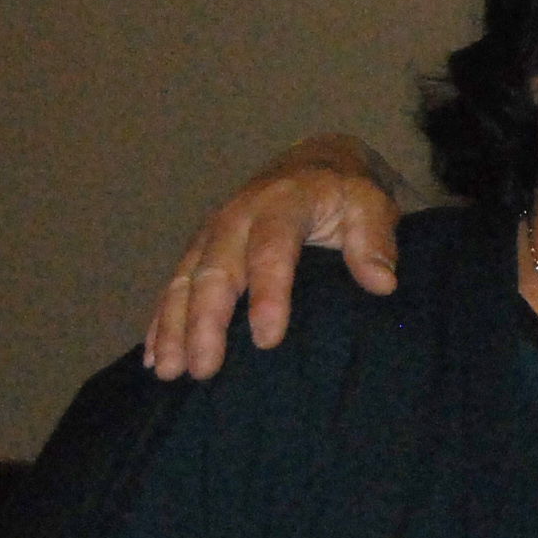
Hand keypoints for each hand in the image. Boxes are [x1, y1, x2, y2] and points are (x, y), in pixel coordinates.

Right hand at [142, 135, 406, 381]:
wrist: (316, 165)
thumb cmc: (347, 195)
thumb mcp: (371, 205)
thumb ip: (376, 240)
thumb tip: (381, 282)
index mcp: (283, 202)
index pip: (272, 249)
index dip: (268, 294)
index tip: (267, 340)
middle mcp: (238, 215)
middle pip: (216, 271)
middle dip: (206, 322)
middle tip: (205, 369)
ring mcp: (213, 232)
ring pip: (184, 280)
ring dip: (174, 327)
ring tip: (171, 372)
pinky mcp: (200, 248)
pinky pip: (174, 285)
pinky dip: (162, 320)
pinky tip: (156, 356)